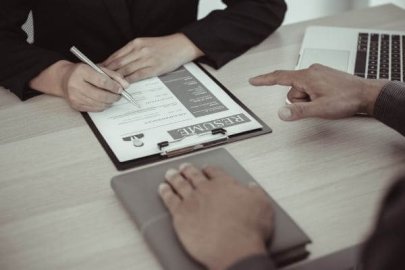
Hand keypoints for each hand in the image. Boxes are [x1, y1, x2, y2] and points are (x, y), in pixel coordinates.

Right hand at [30, 60, 128, 111]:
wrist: (63, 79)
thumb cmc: (83, 73)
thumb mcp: (97, 68)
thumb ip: (113, 75)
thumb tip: (126, 85)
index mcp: (81, 71)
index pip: (102, 81)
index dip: (114, 86)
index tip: (121, 89)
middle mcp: (75, 84)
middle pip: (100, 95)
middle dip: (113, 97)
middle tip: (119, 95)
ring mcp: (74, 97)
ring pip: (99, 104)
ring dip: (109, 102)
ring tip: (112, 98)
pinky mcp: (75, 105)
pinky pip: (94, 109)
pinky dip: (102, 106)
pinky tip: (104, 101)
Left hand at [103, 33, 203, 81]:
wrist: (180, 46)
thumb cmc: (164, 47)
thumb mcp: (146, 44)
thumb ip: (133, 52)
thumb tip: (120, 62)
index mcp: (136, 43)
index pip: (116, 55)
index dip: (106, 63)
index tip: (98, 69)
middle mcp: (139, 50)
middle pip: (118, 63)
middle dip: (107, 72)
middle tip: (98, 79)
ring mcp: (146, 59)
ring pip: (125, 70)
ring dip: (115, 78)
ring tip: (107, 85)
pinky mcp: (153, 68)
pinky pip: (136, 76)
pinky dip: (128, 81)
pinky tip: (123, 85)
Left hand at [159, 163, 272, 269]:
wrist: (233, 248)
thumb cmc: (248, 230)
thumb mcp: (262, 206)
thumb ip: (255, 193)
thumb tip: (252, 187)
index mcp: (225, 184)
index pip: (214, 171)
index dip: (208, 169)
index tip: (205, 168)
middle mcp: (207, 189)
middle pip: (194, 175)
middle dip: (188, 170)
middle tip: (184, 167)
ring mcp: (192, 200)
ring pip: (180, 184)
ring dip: (174, 177)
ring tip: (170, 174)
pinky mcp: (180, 214)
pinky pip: (169, 199)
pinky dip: (165, 192)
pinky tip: (163, 189)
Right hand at [249, 64, 387, 120]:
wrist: (367, 95)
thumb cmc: (346, 99)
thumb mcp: (320, 109)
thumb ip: (298, 112)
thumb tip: (281, 113)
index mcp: (307, 76)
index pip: (279, 77)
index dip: (264, 80)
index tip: (253, 81)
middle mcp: (311, 71)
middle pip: (292, 90)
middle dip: (300, 101)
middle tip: (316, 105)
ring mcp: (318, 73)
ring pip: (302, 91)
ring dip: (308, 100)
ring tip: (325, 102)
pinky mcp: (324, 77)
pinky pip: (310, 88)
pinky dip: (314, 96)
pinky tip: (327, 99)